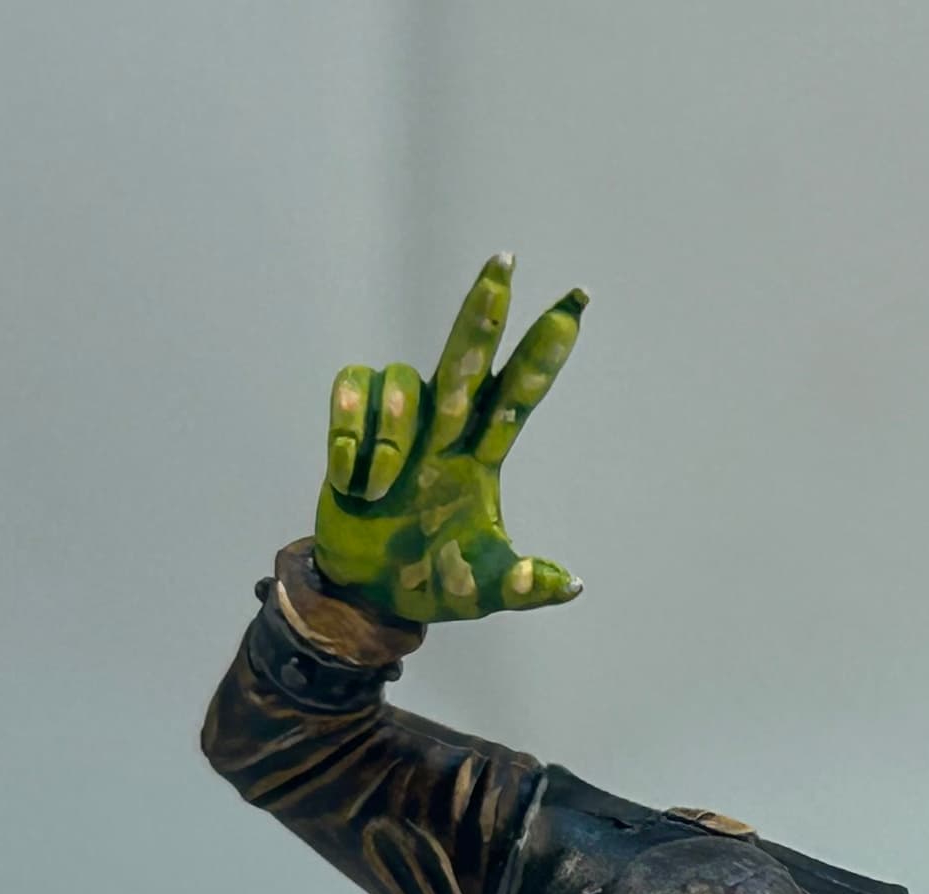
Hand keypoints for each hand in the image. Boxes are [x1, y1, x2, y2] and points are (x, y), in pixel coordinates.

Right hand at [314, 254, 585, 623]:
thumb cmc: (431, 586)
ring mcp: (398, 427)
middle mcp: (445, 430)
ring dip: (388, 435)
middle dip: (485, 310)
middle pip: (468, 356)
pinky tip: (349, 481)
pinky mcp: (352, 428)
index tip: (579, 302)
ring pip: (402, 382)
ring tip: (377, 491)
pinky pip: (352, 395)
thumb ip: (521, 585)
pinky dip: (350, 436)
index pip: (520, 391)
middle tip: (505, 262)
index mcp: (482, 458)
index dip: (546, 350)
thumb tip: (569, 583)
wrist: (368, 597)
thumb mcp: (481, 591)